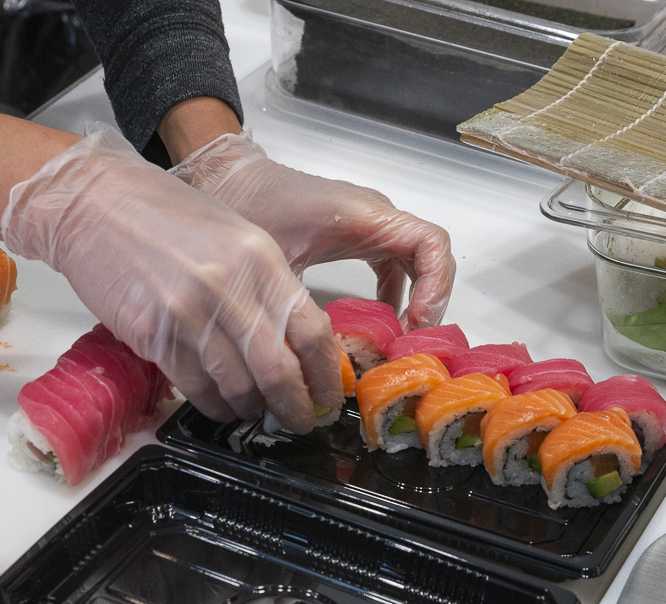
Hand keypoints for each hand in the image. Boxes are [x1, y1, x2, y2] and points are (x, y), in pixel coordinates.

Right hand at [0, 123, 342, 432]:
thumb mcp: (237, 236)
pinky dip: (213, 404)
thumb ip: (268, 285)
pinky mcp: (151, 334)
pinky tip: (220, 405)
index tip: (329, 396)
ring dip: (251, 409)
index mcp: (260, 259)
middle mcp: (228, 287)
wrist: (96, 202)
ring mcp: (187, 313)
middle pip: (278, 370)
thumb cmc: (166, 214)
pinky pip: (194, 385)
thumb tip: (297, 340)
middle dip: (295, 407)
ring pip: (236, 385)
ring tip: (256, 412)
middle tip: (300, 422)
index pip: (311, 331)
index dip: (326, 375)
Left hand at [170, 131, 454, 330]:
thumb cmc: (250, 207)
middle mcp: (376, 216)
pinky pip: (395, 263)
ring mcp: (370, 224)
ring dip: (418, 298)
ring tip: (401, 338)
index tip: (416, 321)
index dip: (434, 286)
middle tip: (413, 340)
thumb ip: (303, 308)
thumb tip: (318, 359)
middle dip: (431, 299)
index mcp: (365, 215)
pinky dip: (398, 292)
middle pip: (432, 256)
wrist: (230, 181)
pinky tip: (382, 322)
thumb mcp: (277, 263)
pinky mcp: (359, 234)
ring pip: (418, 260)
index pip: (430, 244)